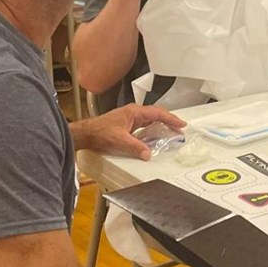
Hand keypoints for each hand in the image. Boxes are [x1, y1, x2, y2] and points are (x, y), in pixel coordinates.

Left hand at [72, 104, 186, 157]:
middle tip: (179, 129)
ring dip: (161, 125)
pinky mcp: (126, 125)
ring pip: (150, 120)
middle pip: (156, 114)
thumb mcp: (120, 140)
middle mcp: (133, 113)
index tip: (181, 124)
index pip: (157, 113)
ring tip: (171, 132)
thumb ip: (135, 147)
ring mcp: (130, 118)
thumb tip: (148, 154)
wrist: (86, 133)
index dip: (171, 119)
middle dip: (169, 121)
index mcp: (134, 112)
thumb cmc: (99, 132)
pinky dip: (152, 130)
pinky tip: (154, 138)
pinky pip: (144, 125)